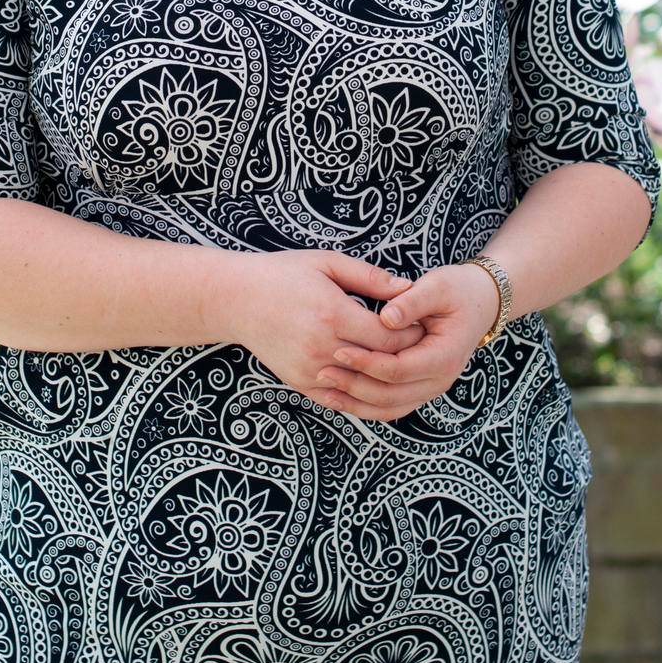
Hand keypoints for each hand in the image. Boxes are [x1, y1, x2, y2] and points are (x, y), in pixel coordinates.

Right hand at [232, 250, 425, 411]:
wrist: (236, 300)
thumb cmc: (284, 274)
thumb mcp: (327, 263)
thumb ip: (369, 277)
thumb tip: (408, 288)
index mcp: (332, 315)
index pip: (389, 337)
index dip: (412, 334)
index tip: (425, 325)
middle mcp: (321, 348)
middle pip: (380, 364)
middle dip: (406, 356)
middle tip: (423, 346)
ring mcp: (309, 370)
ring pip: (363, 387)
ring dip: (387, 378)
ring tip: (404, 363)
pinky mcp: (300, 383)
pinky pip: (340, 399)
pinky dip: (362, 394)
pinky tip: (376, 380)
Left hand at [312, 262, 502, 423]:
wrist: (481, 303)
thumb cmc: (458, 289)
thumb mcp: (438, 285)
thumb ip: (411, 301)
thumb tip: (386, 318)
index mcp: (444, 355)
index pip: (399, 369)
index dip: (367, 362)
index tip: (338, 349)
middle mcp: (440, 379)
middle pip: (391, 396)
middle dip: (355, 386)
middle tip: (322, 371)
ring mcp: (431, 387)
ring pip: (389, 408)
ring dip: (356, 402)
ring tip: (324, 388)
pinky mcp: (421, 388)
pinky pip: (391, 406)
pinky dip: (365, 405)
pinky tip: (340, 396)